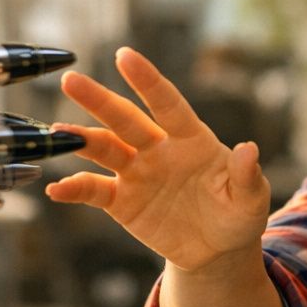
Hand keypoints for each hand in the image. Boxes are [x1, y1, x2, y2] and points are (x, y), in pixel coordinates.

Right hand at [45, 47, 270, 271]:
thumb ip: (246, 175)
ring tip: (56, 133)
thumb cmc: (237, 215)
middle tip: (71, 80)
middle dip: (98, 100)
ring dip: (80, 140)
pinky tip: (56, 190)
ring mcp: (137, 173)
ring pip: (104, 148)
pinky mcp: (122, 201)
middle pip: (125, 120)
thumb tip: (248, 149)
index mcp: (191, 139)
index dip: (147, 80)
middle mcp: (158, 149)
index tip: (125, 55)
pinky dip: (74, 189)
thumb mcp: (250, 199)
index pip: (167, 104)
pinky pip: (94, 191)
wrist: (216, 250)